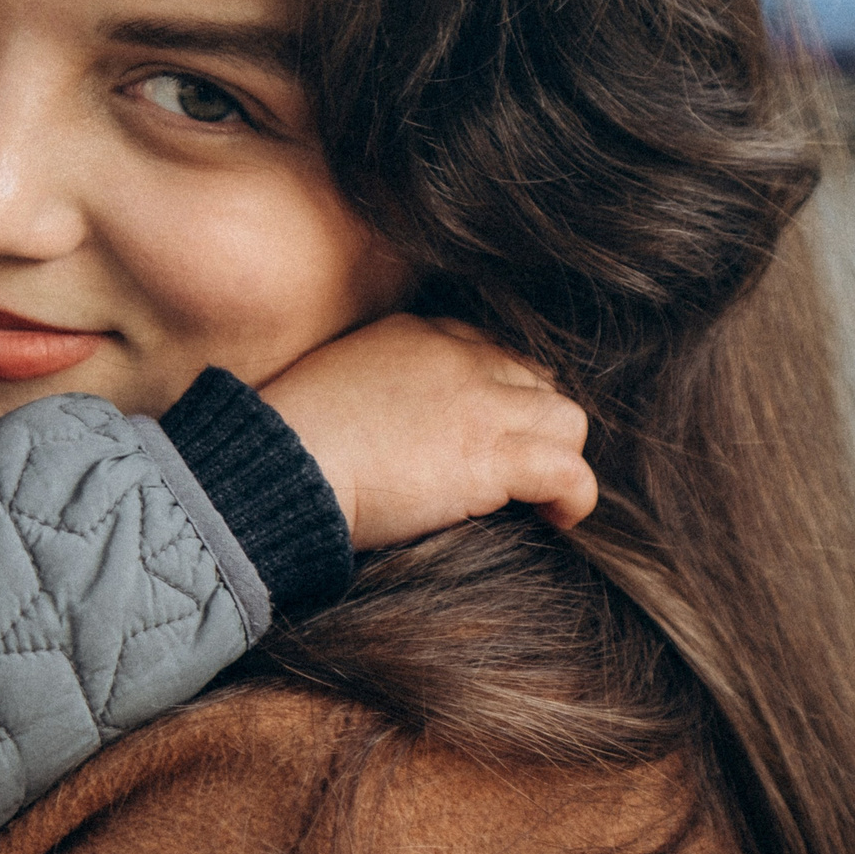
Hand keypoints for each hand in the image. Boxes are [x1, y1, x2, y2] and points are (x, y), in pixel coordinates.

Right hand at [257, 314, 596, 549]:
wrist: (280, 462)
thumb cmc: (287, 437)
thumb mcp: (332, 382)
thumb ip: (375, 386)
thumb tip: (390, 426)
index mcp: (417, 333)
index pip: (490, 351)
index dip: (498, 396)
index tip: (485, 433)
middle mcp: (459, 358)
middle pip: (537, 381)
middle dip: (533, 425)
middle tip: (515, 469)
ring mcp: (481, 405)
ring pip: (567, 419)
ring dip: (559, 457)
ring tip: (539, 496)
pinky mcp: (492, 457)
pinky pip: (570, 471)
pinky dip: (574, 498)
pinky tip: (556, 520)